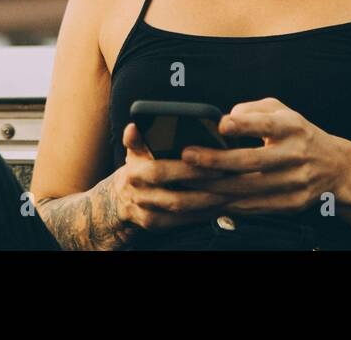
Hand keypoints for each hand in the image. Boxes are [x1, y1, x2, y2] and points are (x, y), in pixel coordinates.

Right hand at [107, 121, 237, 242]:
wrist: (120, 198)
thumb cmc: (137, 167)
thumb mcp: (134, 151)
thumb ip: (137, 139)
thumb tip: (134, 126)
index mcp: (135, 171)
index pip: (161, 170)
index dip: (187, 169)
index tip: (211, 160)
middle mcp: (139, 194)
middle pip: (175, 194)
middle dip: (203, 187)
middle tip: (227, 176)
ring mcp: (147, 212)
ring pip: (181, 210)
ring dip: (206, 202)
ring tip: (230, 191)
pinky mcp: (155, 224)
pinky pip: (181, 221)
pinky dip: (201, 214)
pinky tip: (219, 205)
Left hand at [176, 98, 348, 215]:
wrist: (335, 167)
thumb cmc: (298, 134)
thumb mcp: (282, 111)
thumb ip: (252, 110)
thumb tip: (225, 118)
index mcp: (292, 127)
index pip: (267, 124)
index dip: (244, 125)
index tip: (221, 125)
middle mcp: (296, 155)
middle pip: (253, 161)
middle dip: (217, 160)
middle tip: (189, 156)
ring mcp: (295, 182)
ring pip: (250, 188)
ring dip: (215, 186)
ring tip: (188, 180)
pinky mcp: (292, 204)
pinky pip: (256, 206)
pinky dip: (230, 203)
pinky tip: (209, 199)